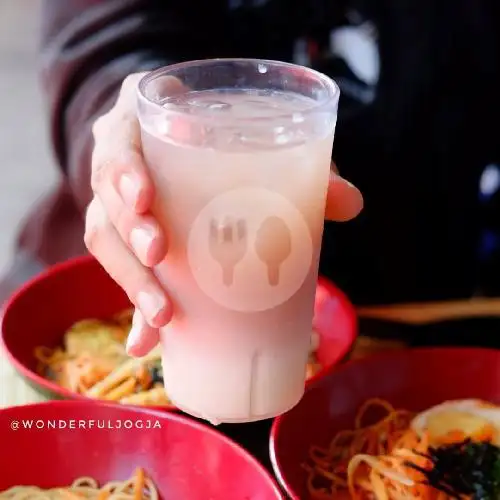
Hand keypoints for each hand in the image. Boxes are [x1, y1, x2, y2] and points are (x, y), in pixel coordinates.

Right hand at [85, 72, 363, 356]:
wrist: (189, 139)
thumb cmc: (221, 138)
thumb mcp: (255, 140)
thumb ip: (301, 165)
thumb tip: (351, 204)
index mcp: (144, 122)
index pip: (119, 139)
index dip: (124, 169)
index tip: (147, 199)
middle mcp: (121, 161)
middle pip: (105, 195)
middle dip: (129, 229)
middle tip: (160, 254)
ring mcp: (118, 199)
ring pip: (106, 239)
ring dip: (130, 279)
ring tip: (162, 316)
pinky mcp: (128, 237)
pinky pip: (122, 271)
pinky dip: (133, 308)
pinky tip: (146, 341)